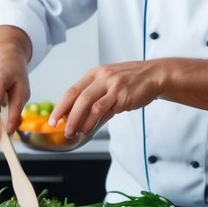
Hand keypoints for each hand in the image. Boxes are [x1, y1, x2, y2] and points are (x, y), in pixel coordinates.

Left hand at [51, 59, 166, 137]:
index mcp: (95, 74)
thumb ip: (96, 100)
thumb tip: (80, 120)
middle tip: (60, 129)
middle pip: (77, 97)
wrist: (155, 76)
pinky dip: (93, 121)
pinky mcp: (122, 95)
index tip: (53, 119)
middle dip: (66, 115)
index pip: (72, 90)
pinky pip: (103, 109)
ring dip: (78, 121)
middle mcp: (101, 77)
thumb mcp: (109, 85)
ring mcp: (112, 85)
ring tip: (72, 132)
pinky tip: (88, 129)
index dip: (60, 106)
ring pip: (88, 104)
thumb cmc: (132, 82)